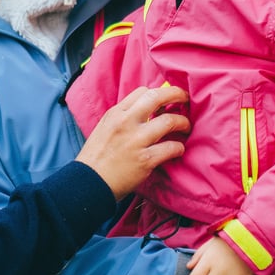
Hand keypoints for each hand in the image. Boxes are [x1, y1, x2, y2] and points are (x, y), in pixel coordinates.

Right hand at [76, 85, 187, 199]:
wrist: (89, 182)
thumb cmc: (96, 156)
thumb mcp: (104, 128)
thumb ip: (123, 118)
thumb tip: (146, 111)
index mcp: (115, 113)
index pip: (143, 92)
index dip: (158, 94)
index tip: (165, 101)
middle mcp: (126, 122)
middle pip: (158, 97)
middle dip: (177, 95)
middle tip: (185, 99)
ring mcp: (136, 140)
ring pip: (170, 121)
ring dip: (183, 123)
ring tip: (185, 127)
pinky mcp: (145, 159)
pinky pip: (172, 147)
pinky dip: (179, 147)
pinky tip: (178, 150)